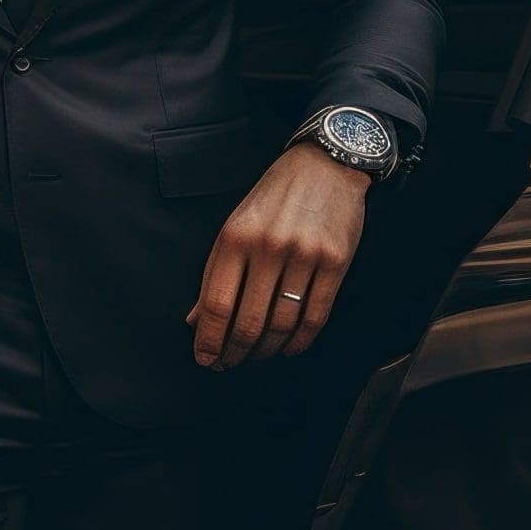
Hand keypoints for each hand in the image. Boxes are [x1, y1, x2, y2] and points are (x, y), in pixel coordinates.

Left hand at [186, 144, 369, 368]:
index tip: (205, 358)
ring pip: (281, 323)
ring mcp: (304, 255)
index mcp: (236, 237)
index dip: (208, 339)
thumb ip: (215, 273)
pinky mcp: (335, 263)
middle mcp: (268, 247)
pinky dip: (300, 341)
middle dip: (234, 351)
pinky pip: (315, 316)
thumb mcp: (236, 225)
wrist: (325, 165)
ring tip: (256, 356)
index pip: (216, 304)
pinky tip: (288, 348)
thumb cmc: (274, 197)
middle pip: (248, 320)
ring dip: (266, 349)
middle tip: (228, 364)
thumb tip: (195, 320)